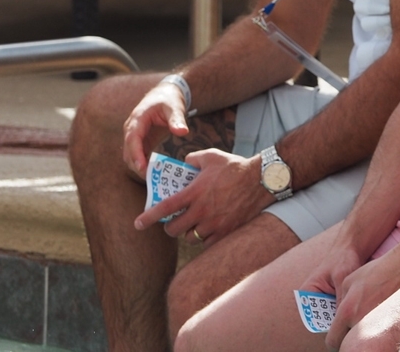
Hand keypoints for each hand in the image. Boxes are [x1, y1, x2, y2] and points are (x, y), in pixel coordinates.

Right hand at [122, 79, 190, 176]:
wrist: (166, 94)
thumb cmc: (169, 99)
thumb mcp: (175, 107)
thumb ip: (177, 120)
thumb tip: (183, 133)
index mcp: (137, 119)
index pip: (132, 139)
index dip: (135, 154)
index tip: (142, 168)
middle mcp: (131, 129)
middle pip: (128, 151)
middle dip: (137, 165)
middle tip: (151, 178)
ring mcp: (135, 136)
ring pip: (131, 156)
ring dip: (139, 167)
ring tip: (154, 178)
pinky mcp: (141, 141)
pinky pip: (138, 155)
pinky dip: (144, 164)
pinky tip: (155, 172)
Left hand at [133, 149, 271, 246]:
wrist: (262, 180)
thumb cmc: (235, 167)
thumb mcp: (212, 156)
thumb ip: (193, 158)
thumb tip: (183, 162)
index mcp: (194, 193)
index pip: (165, 208)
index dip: (148, 217)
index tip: (138, 224)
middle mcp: (202, 211)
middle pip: (174, 230)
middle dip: (170, 227)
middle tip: (174, 221)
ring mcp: (214, 223)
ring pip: (190, 238)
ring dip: (188, 233)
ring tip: (193, 224)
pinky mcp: (226, 231)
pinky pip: (208, 243)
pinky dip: (205, 238)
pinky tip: (208, 229)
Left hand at [317, 243, 399, 348]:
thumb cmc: (374, 272)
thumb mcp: (348, 281)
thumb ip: (339, 303)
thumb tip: (338, 318)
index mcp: (347, 311)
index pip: (332, 341)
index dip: (333, 342)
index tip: (336, 339)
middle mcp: (360, 322)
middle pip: (348, 344)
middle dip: (347, 338)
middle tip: (350, 328)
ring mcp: (376, 326)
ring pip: (363, 340)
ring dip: (362, 333)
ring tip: (367, 319)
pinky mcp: (390, 326)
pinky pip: (376, 333)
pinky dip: (375, 330)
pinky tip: (379, 318)